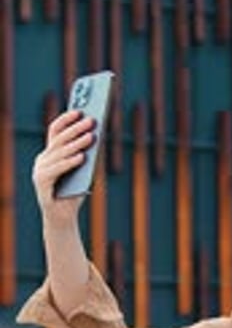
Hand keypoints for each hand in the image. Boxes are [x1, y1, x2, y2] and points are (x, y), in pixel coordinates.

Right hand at [32, 109, 95, 228]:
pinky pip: (57, 169)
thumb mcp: (82, 171)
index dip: (67, 119)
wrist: (63, 218)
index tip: (81, 110)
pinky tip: (82, 157)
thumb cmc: (73, 193)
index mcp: (49, 153)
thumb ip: (85, 155)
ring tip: (91, 136)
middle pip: (59, 139)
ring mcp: (39, 170)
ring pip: (59, 152)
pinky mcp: (41, 182)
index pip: (56, 130)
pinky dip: (70, 162)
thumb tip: (96, 136)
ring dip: (77, 143)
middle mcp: (42, 159)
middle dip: (77, 128)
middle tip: (92, 121)